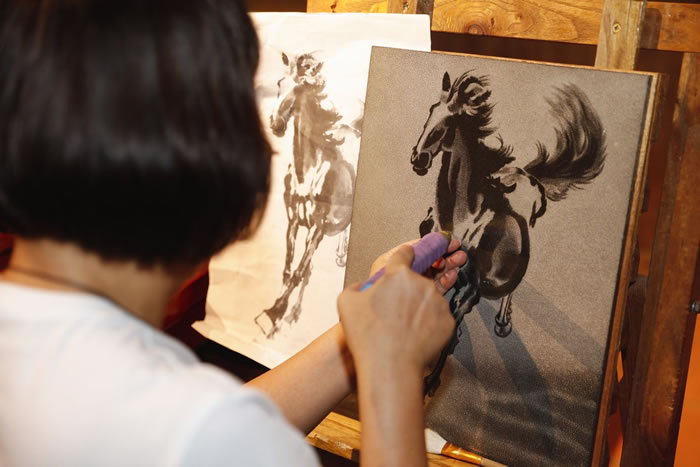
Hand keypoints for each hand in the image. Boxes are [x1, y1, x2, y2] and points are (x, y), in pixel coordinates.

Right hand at [338, 244, 455, 376]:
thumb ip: (357, 286)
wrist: (390, 367)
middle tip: (393, 310)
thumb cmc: (369, 337)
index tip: (405, 257)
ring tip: (402, 327)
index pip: (404, 254)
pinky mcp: (448, 322)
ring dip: (418, 307)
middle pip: (415, 281)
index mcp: (399, 275)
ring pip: (428, 299)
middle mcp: (423, 285)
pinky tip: (413, 335)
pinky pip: (438, 317)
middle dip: (406, 290)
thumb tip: (363, 288)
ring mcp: (438, 303)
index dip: (402, 256)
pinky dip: (428, 323)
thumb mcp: (346, 302)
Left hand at [369, 237, 466, 293]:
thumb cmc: (376, 301)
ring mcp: (412, 289)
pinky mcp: (421, 301)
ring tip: (459, 259)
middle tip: (455, 249)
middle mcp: (402, 277)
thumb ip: (400, 257)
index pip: (412, 251)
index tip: (444, 240)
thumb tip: (412, 247)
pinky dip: (445, 281)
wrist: (386, 333)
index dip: (430, 244)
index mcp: (389, 266)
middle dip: (442, 254)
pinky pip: (435, 288)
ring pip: (432, 273)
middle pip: (425, 261)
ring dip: (447, 265)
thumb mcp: (386, 269)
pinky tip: (451, 275)